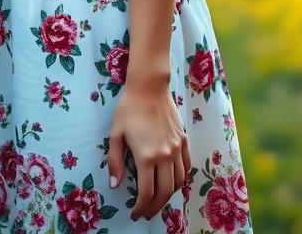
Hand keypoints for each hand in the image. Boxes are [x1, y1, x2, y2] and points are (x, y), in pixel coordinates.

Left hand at [107, 81, 189, 221]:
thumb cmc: (128, 108)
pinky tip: (172, 181)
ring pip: (178, 182)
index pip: (146, 193)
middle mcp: (165, 156)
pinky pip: (186, 167)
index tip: (135, 213)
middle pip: (164, 192)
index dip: (141, 207)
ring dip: (168, 196)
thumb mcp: (115, 134)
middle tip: (146, 213)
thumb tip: (115, 185)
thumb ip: (115, 161)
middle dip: (154, 207)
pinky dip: (181, 179)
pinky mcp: (184, 140)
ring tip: (157, 200)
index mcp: (146, 156)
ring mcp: (177, 149)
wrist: (149, 87)